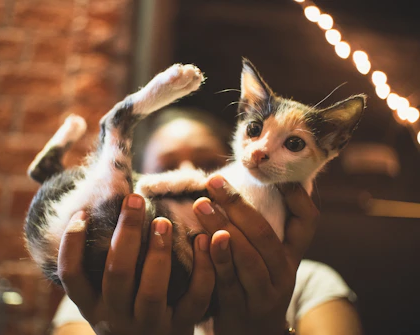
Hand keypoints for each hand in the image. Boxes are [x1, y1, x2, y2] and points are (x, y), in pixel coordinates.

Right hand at [57, 194, 214, 334]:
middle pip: (117, 274)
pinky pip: (195, 298)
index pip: (72, 277)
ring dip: (158, 253)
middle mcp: (117, 317)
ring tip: (163, 221)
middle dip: (127, 233)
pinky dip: (203, 269)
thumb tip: (105, 210)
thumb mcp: (108, 298)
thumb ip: (106, 264)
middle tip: (135, 200)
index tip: (82, 213)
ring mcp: (150, 325)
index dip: (72, 245)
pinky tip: (205, 240)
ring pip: (152, 290)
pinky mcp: (181, 327)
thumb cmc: (129, 314)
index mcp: (93, 306)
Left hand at [192, 175, 318, 334]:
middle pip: (265, 235)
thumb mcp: (268, 259)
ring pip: (246, 257)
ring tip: (201, 205)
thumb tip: (253, 183)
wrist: (255, 334)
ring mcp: (263, 294)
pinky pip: (227, 283)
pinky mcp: (240, 311)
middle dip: (238, 205)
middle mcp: (283, 273)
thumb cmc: (256, 285)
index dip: (297, 196)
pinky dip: (214, 260)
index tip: (276, 172)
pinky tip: (200, 239)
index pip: (307, 221)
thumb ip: (262, 226)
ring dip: (222, 227)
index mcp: (292, 255)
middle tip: (214, 182)